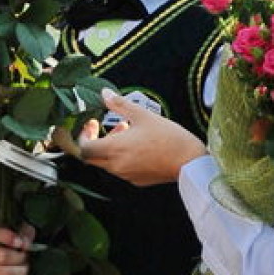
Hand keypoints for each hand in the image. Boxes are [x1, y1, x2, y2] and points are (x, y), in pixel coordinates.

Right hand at [0, 223, 33, 274]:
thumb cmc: (3, 241)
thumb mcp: (13, 229)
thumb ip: (22, 231)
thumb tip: (26, 242)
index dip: (13, 239)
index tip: (25, 244)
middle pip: (2, 256)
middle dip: (20, 259)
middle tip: (27, 259)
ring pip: (1, 273)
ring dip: (18, 272)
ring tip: (25, 270)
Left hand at [78, 90, 206, 185]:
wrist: (189, 161)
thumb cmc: (168, 137)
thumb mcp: (143, 115)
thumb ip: (120, 104)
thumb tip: (104, 94)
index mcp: (114, 149)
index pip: (83, 148)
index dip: (83, 135)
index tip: (92, 123)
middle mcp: (116, 166)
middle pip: (91, 157)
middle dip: (93, 141)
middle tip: (103, 127)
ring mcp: (126, 175)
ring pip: (106, 163)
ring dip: (109, 147)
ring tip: (125, 131)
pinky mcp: (136, 180)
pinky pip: (120, 169)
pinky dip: (120, 157)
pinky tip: (136, 145)